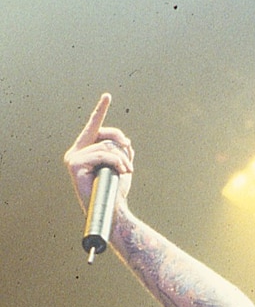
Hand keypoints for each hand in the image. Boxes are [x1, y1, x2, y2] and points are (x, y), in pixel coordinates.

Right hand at [64, 92, 134, 212]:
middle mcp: (76, 152)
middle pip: (102, 133)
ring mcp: (72, 158)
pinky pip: (101, 155)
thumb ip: (121, 151)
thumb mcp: (122, 165)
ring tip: (127, 171)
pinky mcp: (74, 164)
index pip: (94, 127)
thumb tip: (125, 141)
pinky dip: (116, 162)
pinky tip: (121, 172)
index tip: (107, 96)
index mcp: (85, 151)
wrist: (114, 210)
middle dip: (120, 142)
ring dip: (121, 158)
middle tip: (130, 156)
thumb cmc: (116, 190)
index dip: (100, 111)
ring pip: (105, 146)